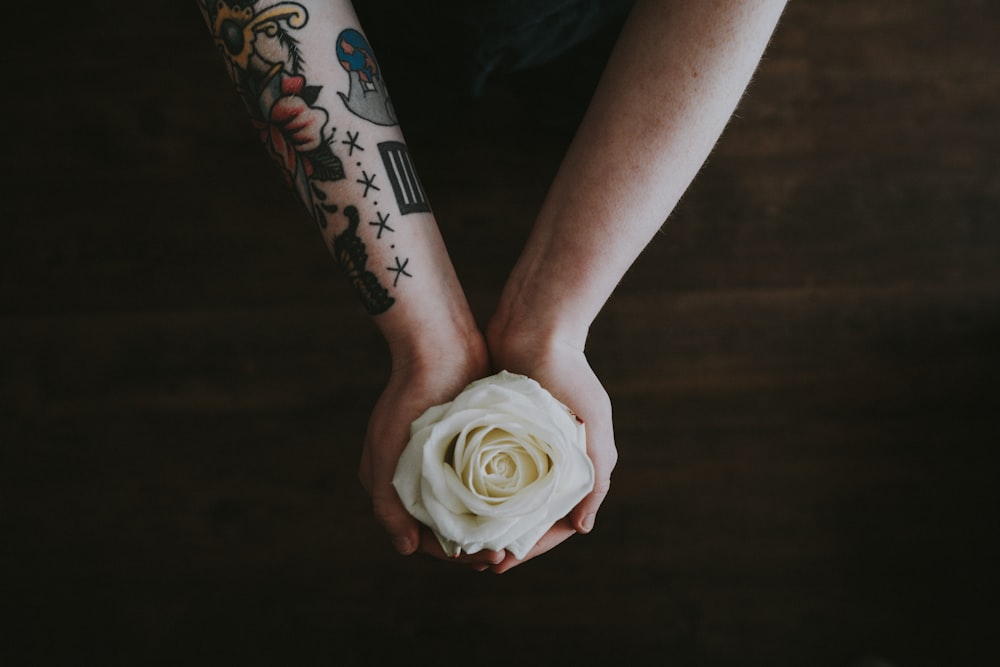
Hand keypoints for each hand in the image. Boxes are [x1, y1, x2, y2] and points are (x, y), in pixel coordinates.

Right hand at [359, 332, 505, 569]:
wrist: (440, 344)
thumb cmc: (408, 396)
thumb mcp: (386, 450)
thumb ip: (387, 502)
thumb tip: (405, 550)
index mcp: (393, 481)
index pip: (423, 535)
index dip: (454, 554)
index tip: (486, 560)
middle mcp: (417, 475)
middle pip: (450, 526)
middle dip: (478, 546)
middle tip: (506, 557)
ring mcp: (445, 460)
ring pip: (471, 508)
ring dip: (492, 527)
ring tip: (517, 539)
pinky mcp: (471, 444)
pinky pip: (486, 482)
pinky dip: (501, 500)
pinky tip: (522, 510)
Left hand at [484, 321, 617, 573]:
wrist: (537, 324)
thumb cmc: (570, 372)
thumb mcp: (594, 422)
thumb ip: (596, 474)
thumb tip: (583, 528)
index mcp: (576, 464)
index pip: (557, 520)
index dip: (533, 546)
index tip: (504, 561)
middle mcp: (550, 460)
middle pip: (527, 514)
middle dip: (505, 540)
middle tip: (478, 559)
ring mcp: (522, 446)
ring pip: (503, 497)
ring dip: (486, 521)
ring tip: (462, 539)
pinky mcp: (496, 430)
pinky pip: (483, 470)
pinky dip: (471, 491)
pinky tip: (452, 505)